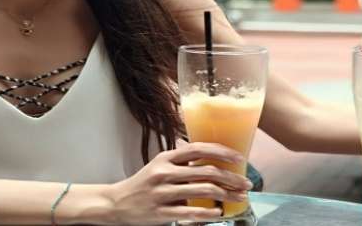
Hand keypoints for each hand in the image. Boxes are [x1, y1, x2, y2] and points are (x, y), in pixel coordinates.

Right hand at [104, 142, 251, 223]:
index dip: (222, 152)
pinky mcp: (161, 213)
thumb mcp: (160, 164)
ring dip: (226, 194)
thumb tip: (212, 154)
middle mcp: (165, 173)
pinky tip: (219, 212)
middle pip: (207, 171)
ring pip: (203, 191)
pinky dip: (209, 212)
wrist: (116, 203)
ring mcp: (162, 193)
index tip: (239, 158)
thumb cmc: (143, 183)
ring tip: (238, 197)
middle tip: (246, 183)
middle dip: (232, 177)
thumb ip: (182, 160)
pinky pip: (191, 212)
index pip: (199, 149)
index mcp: (166, 158)